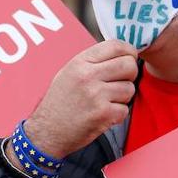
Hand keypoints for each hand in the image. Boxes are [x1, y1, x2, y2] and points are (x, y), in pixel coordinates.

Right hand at [22, 40, 137, 157]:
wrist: (47, 131)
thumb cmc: (59, 103)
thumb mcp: (69, 73)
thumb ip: (93, 62)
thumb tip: (121, 54)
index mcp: (80, 63)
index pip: (115, 45)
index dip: (129, 51)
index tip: (130, 58)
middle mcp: (88, 76)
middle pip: (128, 65)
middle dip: (130, 74)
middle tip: (121, 82)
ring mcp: (96, 95)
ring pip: (129, 88)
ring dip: (123, 97)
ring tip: (107, 102)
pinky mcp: (103, 114)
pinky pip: (125, 109)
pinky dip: (117, 114)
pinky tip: (104, 115)